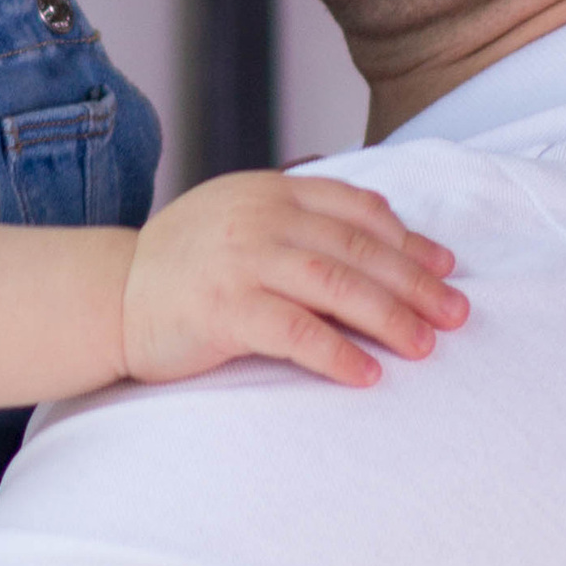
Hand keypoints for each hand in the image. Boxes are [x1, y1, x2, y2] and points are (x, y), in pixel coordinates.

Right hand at [117, 172, 463, 390]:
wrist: (108, 295)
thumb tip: (379, 231)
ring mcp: (242, 261)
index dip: (409, 239)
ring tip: (425, 346)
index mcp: (270, 190)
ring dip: (390, 317)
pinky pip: (297, 332)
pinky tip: (367, 375)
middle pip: (359, 248)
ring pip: (338, 285)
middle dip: (416, 283)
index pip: (357, 207)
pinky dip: (338, 354)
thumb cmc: (181, 266)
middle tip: (457, 315)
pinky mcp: (225, 309)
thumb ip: (295, 218)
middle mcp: (261, 218)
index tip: (446, 267)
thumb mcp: (238, 218)